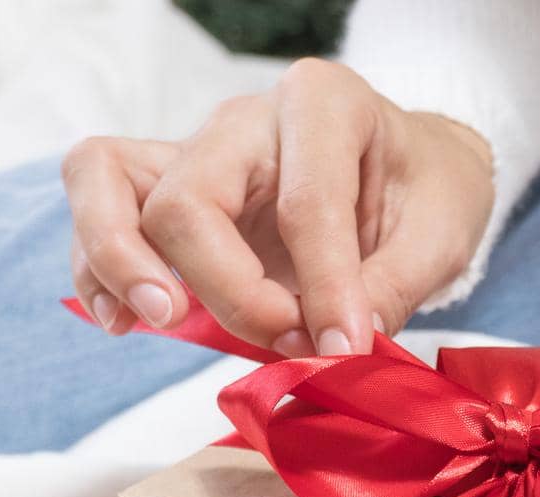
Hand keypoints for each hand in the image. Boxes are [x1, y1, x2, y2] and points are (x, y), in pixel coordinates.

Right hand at [62, 58, 493, 355]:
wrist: (416, 171)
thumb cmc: (428, 192)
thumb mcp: (440, 236)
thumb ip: (391, 290)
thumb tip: (334, 350)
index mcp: (325, 104)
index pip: (304, 202)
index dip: (322, 288)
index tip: (345, 349)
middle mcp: (247, 119)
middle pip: (190, 199)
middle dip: (228, 289)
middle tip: (285, 341)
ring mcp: (199, 150)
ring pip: (108, 181)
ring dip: (122, 260)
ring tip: (162, 318)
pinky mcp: (170, 188)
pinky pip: (102, 207)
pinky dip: (99, 267)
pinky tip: (126, 322)